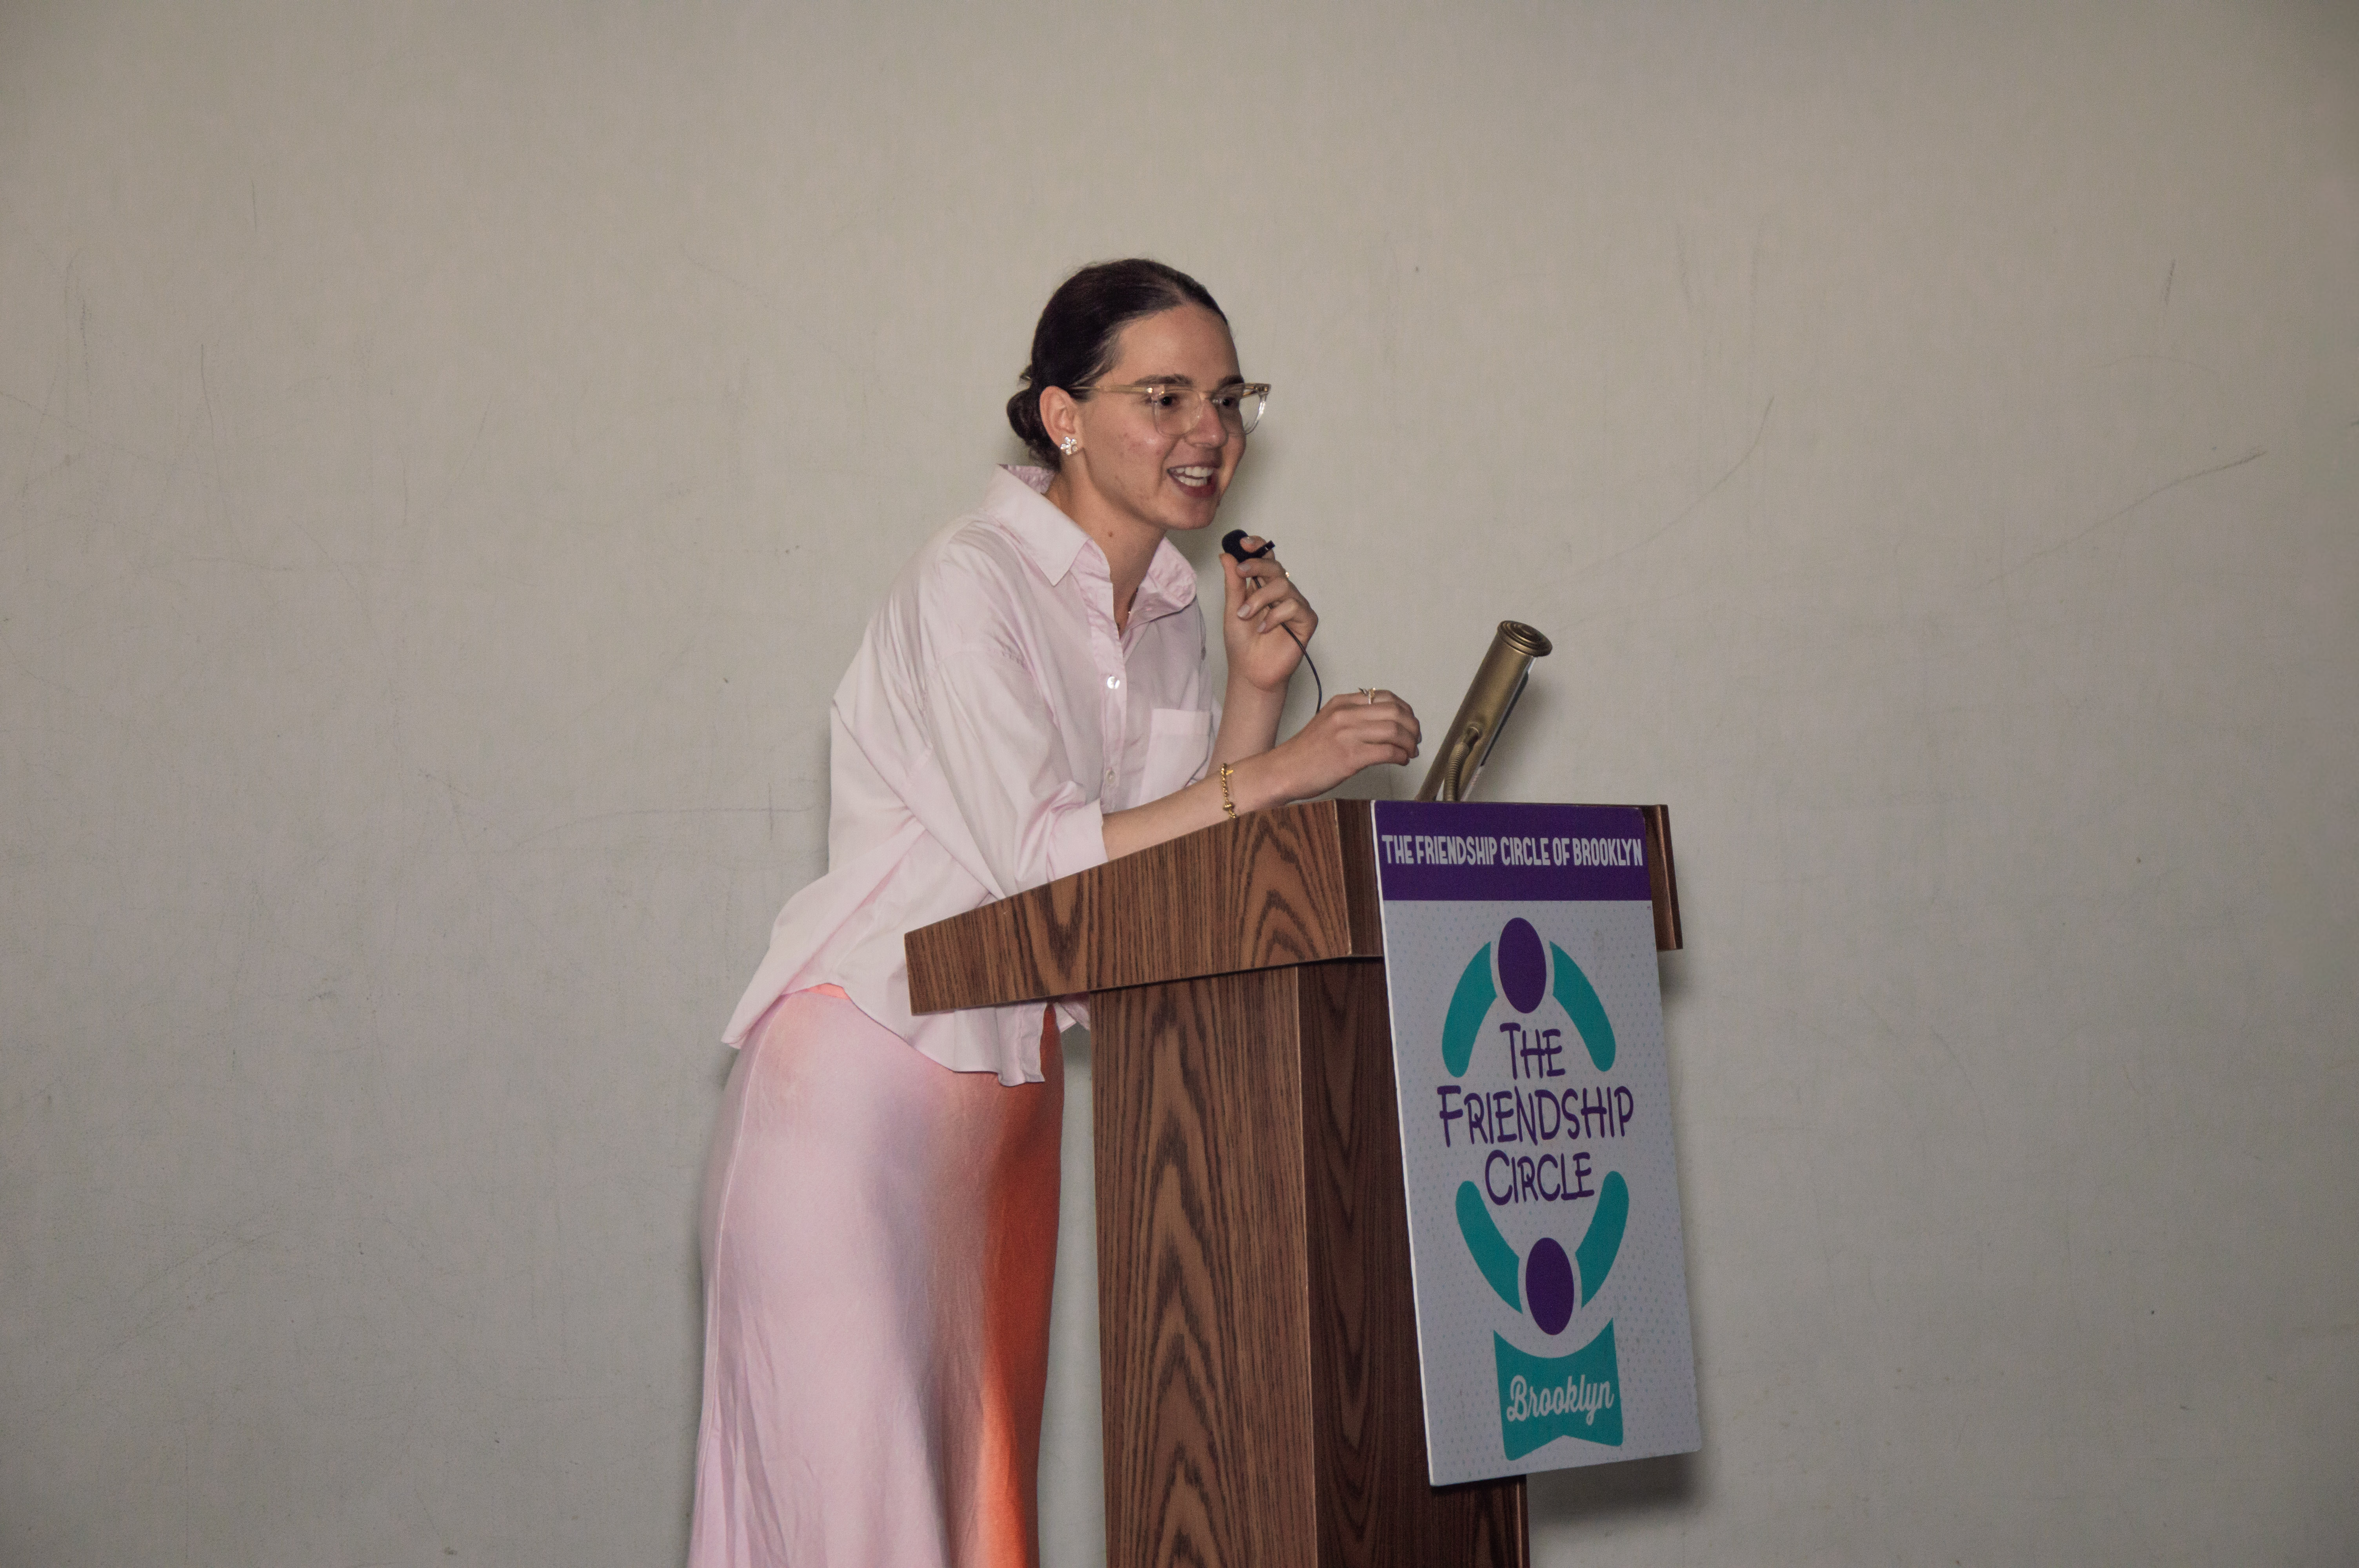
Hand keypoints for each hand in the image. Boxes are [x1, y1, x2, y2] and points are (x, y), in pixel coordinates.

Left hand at [1219, 538, 1316, 694]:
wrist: (1250, 672)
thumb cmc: (1242, 643)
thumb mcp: (1232, 609)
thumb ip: (1233, 583)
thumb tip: (1226, 555)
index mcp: (1264, 586)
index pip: (1267, 558)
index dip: (1258, 547)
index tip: (1243, 543)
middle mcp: (1282, 593)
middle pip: (1276, 566)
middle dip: (1257, 565)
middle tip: (1241, 571)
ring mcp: (1296, 606)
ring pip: (1284, 585)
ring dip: (1260, 598)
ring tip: (1245, 615)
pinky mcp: (1306, 621)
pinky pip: (1294, 607)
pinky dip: (1275, 616)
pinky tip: (1263, 629)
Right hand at [1275, 688, 1420, 797]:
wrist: (1284, 771)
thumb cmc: (1306, 753)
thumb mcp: (1329, 722)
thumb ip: (1354, 717)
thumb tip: (1385, 722)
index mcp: (1342, 703)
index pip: (1385, 697)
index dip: (1405, 710)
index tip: (1410, 722)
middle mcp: (1346, 714)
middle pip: (1395, 712)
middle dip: (1412, 727)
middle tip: (1415, 739)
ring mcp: (1348, 734)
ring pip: (1395, 730)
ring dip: (1409, 743)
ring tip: (1410, 752)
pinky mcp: (1350, 756)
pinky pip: (1387, 752)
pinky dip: (1400, 756)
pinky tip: (1400, 761)